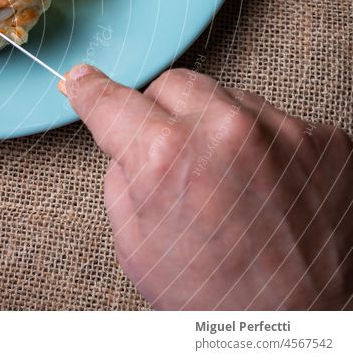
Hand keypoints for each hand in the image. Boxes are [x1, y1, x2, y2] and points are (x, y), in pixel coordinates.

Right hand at [63, 65, 352, 309]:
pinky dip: (262, 147)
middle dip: (162, 114)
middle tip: (171, 155)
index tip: (83, 81)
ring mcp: (280, 131)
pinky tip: (263, 187)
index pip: (110, 101)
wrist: (301, 326)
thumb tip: (123, 140)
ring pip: (226, 100)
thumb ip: (123, 177)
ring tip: (227, 183)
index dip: (89, 90)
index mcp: (164, 156)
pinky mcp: (324, 140)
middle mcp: (224, 130)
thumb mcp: (135, 245)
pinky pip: (275, 122)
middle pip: (172, 86)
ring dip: (216, 130)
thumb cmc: (217, 298)